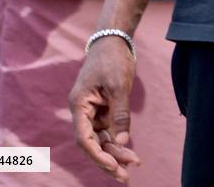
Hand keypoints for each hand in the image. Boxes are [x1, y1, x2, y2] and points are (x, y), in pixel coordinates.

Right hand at [69, 37, 139, 183]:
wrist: (114, 39)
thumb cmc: (112, 59)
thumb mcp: (118, 86)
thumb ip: (120, 115)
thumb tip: (123, 143)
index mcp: (79, 105)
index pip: (84, 138)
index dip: (97, 155)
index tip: (113, 167)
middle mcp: (82, 111)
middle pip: (92, 143)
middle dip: (108, 160)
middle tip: (126, 177)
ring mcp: (92, 111)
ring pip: (101, 139)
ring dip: (115, 152)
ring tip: (134, 164)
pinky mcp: (102, 108)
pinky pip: (108, 130)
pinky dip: (118, 140)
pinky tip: (130, 151)